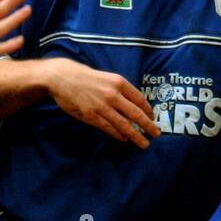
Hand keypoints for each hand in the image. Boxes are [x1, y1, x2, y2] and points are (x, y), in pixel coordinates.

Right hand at [46, 58, 160, 148]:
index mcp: (119, 83)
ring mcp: (102, 106)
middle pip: (136, 114)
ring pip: (124, 124)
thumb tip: (132, 104)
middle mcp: (113, 95)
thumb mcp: (107, 78)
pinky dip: (118, 135)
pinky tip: (125, 139)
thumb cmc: (85, 77)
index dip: (148, 111)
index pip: (140, 99)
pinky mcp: (91, 116)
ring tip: (144, 143)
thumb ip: (119, 90)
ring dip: (136, 135)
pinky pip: (109, 128)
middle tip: (156, 134)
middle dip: (148, 126)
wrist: (63, 78)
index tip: (153, 118)